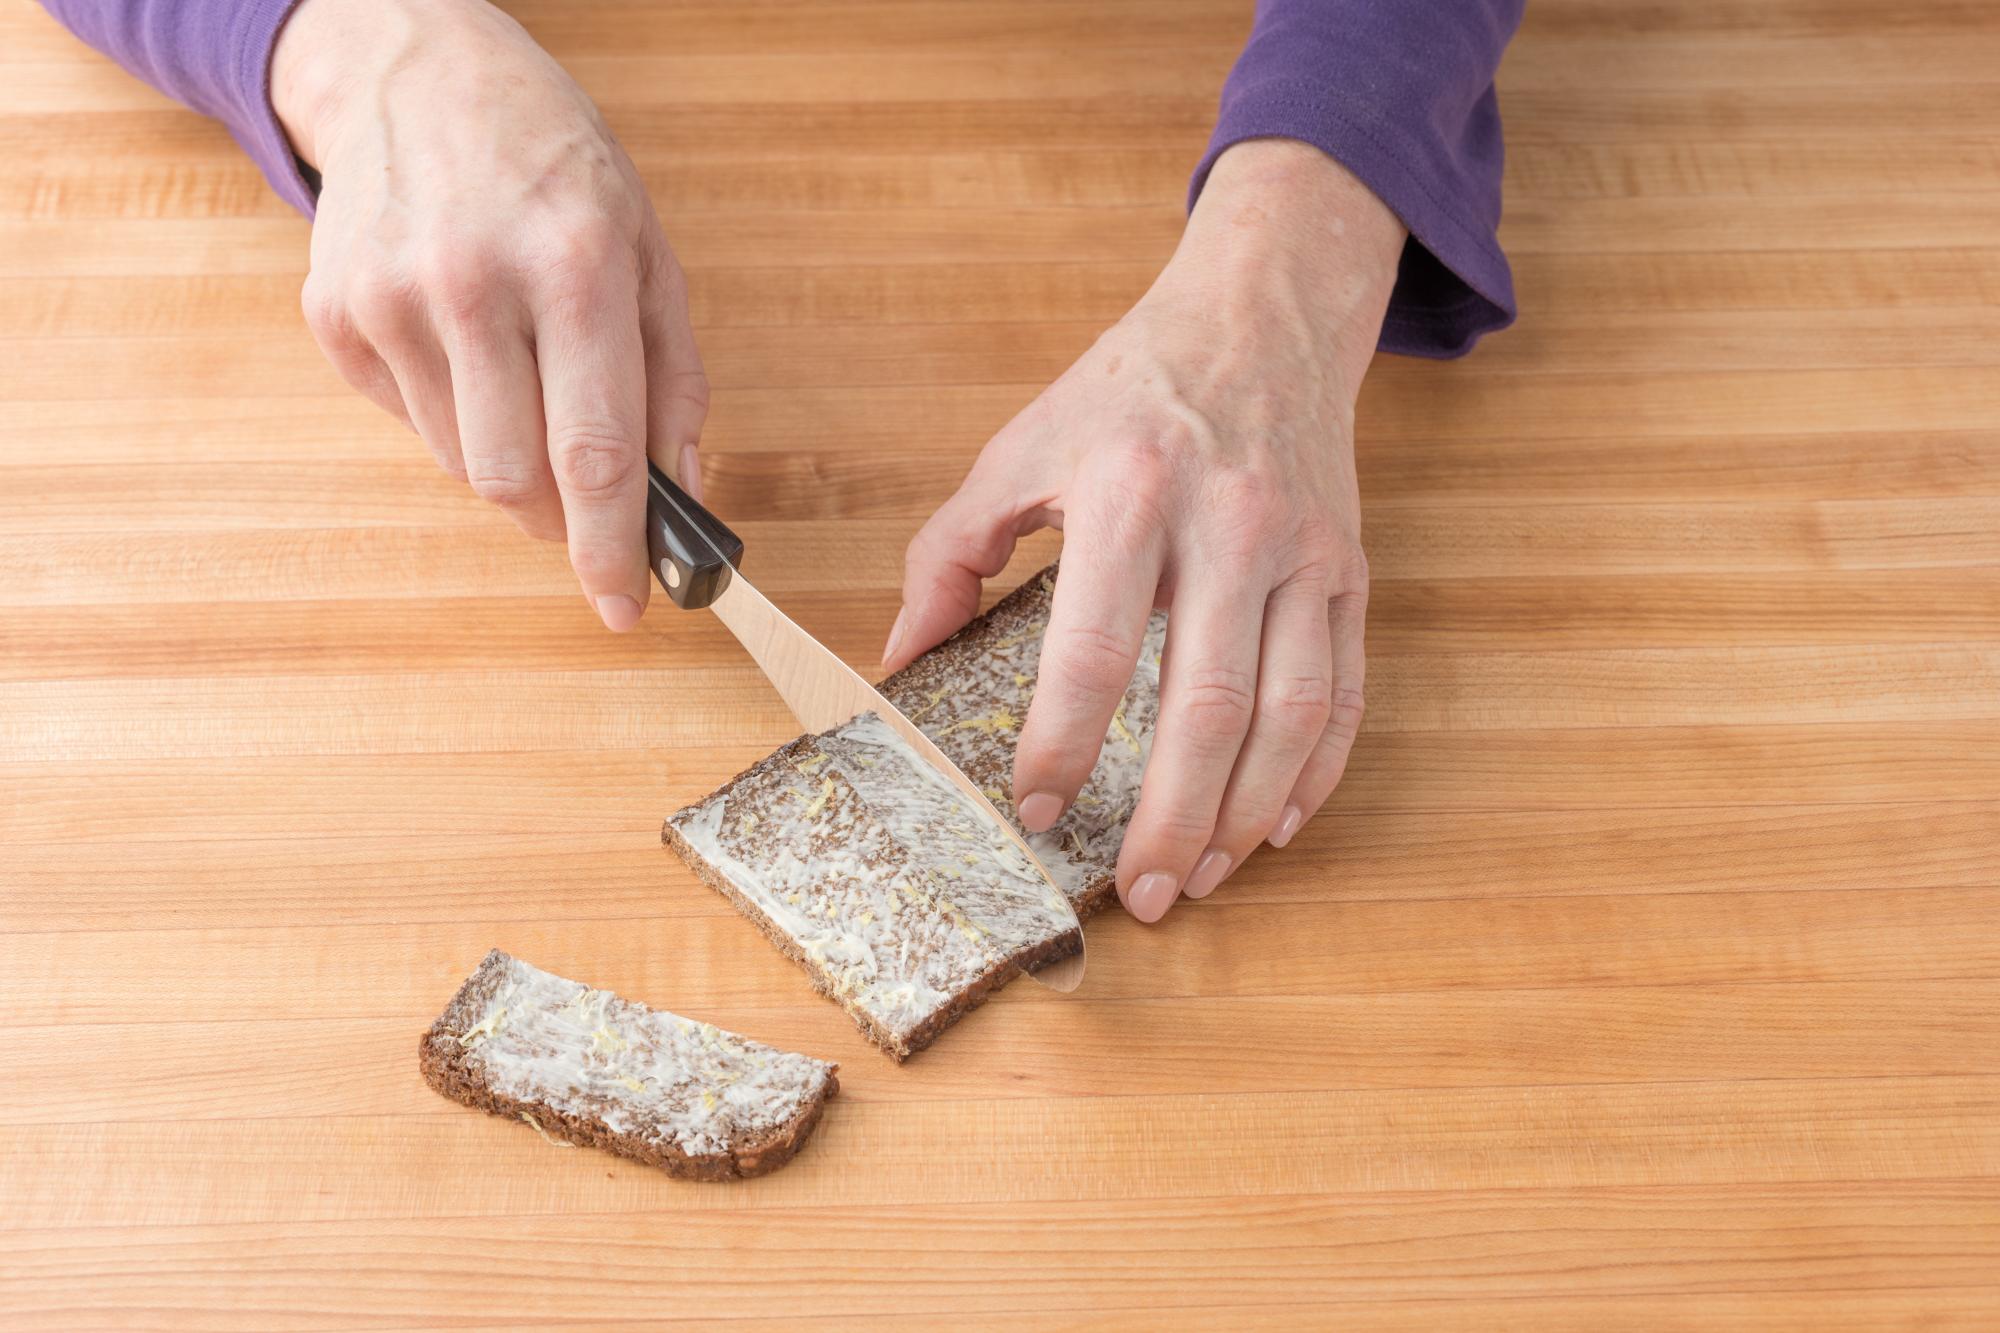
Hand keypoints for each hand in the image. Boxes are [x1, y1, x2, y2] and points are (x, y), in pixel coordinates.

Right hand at [272, 0, 706, 629]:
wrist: (419, 73)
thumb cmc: (554, 165)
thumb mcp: (648, 250)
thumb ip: (673, 378)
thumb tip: (678, 491)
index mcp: (575, 267)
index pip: (595, 452)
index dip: (612, 548)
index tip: (624, 606)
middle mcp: (475, 285)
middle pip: (517, 480)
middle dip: (562, 521)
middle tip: (586, 509)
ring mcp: (391, 300)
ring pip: (463, 465)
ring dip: (512, 469)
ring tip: (528, 392)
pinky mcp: (336, 314)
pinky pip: (411, 424)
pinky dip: (455, 419)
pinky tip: (469, 352)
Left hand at [887, 140, 1405, 922]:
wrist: (1263, 315)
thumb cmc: (1129, 390)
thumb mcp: (1019, 445)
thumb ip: (950, 553)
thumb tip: (900, 658)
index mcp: (1131, 493)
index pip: (1095, 649)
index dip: (1061, 743)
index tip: (1031, 808)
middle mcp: (1229, 526)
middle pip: (1207, 704)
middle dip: (1170, 817)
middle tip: (1139, 893)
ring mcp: (1303, 553)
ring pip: (1290, 712)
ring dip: (1247, 812)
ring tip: (1202, 877)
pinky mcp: (1348, 569)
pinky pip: (1345, 689)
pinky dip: (1317, 770)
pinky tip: (1277, 822)